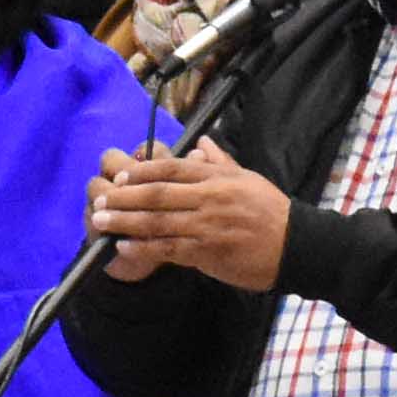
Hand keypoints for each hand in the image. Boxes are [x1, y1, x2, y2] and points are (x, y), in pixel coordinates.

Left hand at [85, 143, 292, 291]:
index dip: (141, 172)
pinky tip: (124, 246)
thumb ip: (219, 161)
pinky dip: (144, 248)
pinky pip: (169, 249)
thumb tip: (200, 143)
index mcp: (217, 178)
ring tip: (100, 222)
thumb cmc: (270, 211)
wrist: (296, 246)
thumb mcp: (247, 178)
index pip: (171, 168)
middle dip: (124, 198)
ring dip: (125, 222)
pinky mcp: (208, 252)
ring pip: (157, 222)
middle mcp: (209, 198)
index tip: (120, 177)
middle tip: (100, 201)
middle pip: (157, 194)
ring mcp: (208, 226)